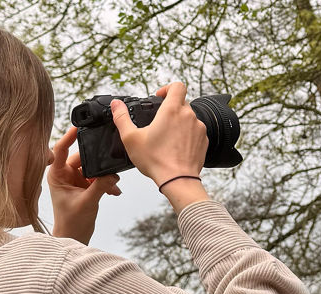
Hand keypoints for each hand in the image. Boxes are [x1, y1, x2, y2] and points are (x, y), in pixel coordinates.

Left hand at [47, 126, 119, 244]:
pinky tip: (113, 191)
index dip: (69, 137)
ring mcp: (74, 180)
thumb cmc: (71, 223)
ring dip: (103, 177)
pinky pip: (97, 178)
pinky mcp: (83, 186)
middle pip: (82, 158)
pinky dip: (105, 183)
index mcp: (57, 175)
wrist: (74, 238)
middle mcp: (64, 175)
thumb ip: (100, 186)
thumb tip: (113, 174)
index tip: (79, 127)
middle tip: (109, 171)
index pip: (60, 149)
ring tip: (113, 186)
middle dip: (97, 166)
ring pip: (92, 169)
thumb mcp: (87, 202)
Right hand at [111, 83, 209, 208]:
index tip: (159, 97)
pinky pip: (196, 133)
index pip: (177, 86)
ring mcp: (199, 129)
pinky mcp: (204, 141)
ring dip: (179, 123)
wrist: (178, 181)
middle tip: (159, 123)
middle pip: (182, 102)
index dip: (167, 88)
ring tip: (167, 138)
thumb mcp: (131, 138)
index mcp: (172, 110)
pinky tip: (176, 148)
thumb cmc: (156, 161)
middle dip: (170, 109)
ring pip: (189, 118)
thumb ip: (121, 118)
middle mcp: (189, 116)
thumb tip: (116, 105)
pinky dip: (187, 136)